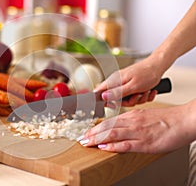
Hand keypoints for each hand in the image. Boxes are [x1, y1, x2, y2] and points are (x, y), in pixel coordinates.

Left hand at [78, 100, 195, 152]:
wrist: (183, 120)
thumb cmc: (167, 119)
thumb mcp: (145, 116)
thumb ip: (132, 121)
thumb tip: (121, 126)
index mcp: (132, 116)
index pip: (109, 122)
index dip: (96, 128)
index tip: (87, 132)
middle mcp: (132, 122)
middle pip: (107, 127)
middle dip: (92, 133)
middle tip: (81, 138)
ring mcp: (137, 132)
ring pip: (112, 134)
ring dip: (97, 139)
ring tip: (86, 143)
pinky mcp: (144, 142)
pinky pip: (125, 144)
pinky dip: (113, 146)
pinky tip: (104, 148)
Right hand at [95, 59, 162, 105]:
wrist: (159, 66)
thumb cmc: (147, 73)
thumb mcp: (133, 86)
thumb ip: (117, 92)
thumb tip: (103, 97)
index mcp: (115, 80)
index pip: (100, 91)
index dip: (104, 101)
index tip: (114, 105)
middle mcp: (118, 82)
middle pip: (116, 100)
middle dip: (129, 101)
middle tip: (137, 96)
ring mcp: (125, 85)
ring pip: (128, 100)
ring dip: (139, 99)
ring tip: (145, 92)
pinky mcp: (133, 87)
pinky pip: (135, 97)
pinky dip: (143, 96)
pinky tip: (149, 91)